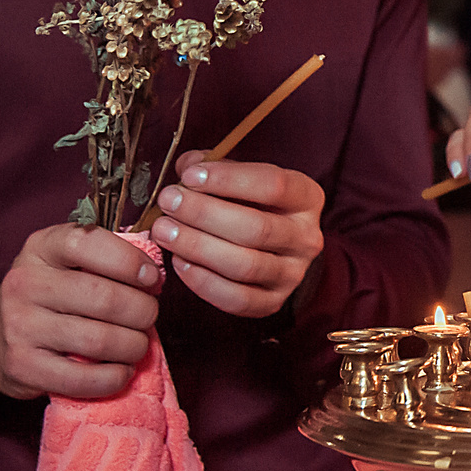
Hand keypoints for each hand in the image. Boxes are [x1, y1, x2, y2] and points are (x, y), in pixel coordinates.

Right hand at [0, 223, 161, 399]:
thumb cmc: (51, 297)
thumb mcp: (68, 264)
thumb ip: (106, 260)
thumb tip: (153, 277)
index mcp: (41, 248)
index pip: (87, 242)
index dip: (129, 261)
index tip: (151, 279)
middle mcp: (24, 283)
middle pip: (104, 298)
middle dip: (143, 311)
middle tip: (148, 318)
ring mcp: (19, 326)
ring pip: (100, 340)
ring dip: (133, 346)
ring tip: (137, 345)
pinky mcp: (21, 365)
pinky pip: (84, 378)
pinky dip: (115, 377)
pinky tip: (121, 370)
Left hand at [150, 153, 325, 316]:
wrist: (270, 247)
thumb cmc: (250, 205)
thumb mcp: (239, 177)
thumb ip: (213, 168)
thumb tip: (187, 168)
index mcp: (306, 198)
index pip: (274, 186)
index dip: (229, 180)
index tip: (189, 176)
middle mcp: (307, 238)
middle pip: (256, 228)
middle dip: (204, 214)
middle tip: (168, 202)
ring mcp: (293, 274)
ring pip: (245, 265)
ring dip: (197, 246)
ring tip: (163, 231)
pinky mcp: (273, 302)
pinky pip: (237, 299)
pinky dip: (203, 282)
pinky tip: (179, 262)